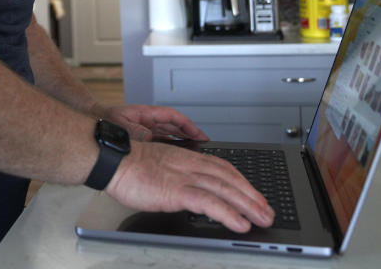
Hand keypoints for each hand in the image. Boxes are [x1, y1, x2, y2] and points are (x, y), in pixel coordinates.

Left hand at [101, 104, 209, 142]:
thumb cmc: (106, 120)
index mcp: (147, 114)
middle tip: (203, 144)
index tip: (199, 134)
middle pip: (175, 127)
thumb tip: (150, 137)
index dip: (188, 125)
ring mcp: (147, 130)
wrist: (94, 123)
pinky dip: (170, 149)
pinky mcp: (143, 140)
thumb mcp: (122, 124)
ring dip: (182, 142)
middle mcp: (150, 121)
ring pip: (170, 136)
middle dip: (190, 134)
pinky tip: (176, 158)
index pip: (174, 117)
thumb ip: (136, 131)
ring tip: (194, 152)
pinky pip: (161, 143)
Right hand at [106, 141, 274, 232]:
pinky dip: (228, 213)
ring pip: (225, 189)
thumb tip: (185, 191)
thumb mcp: (158, 167)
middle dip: (252, 195)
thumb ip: (174, 176)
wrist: (113, 160)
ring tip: (262, 218)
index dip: (241, 181)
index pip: (223, 167)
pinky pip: (209, 202)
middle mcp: (190, 165)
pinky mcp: (177, 191)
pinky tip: (240, 223)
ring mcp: (185, 177)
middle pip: (230, 178)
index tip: (253, 193)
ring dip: (248, 205)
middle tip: (267, 210)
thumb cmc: (127, 165)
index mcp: (186, 158)